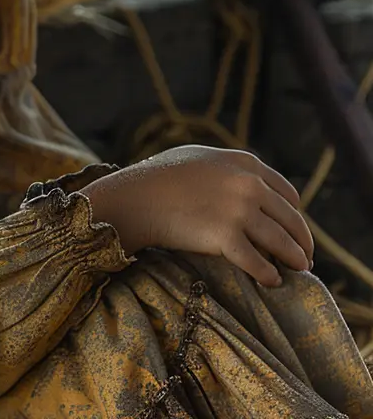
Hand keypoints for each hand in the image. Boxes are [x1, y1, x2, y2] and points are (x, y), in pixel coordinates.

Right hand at [82, 145, 313, 286]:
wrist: (135, 197)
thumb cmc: (159, 177)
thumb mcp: (198, 158)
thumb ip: (228, 167)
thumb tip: (248, 182)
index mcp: (243, 162)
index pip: (287, 193)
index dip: (295, 214)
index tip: (294, 229)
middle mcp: (246, 184)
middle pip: (290, 219)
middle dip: (302, 240)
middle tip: (305, 257)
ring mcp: (237, 210)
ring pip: (281, 243)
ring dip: (294, 259)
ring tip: (297, 270)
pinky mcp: (225, 237)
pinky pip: (258, 263)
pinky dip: (268, 275)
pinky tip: (271, 280)